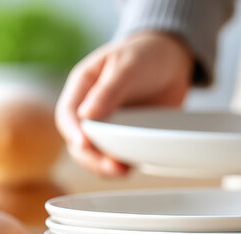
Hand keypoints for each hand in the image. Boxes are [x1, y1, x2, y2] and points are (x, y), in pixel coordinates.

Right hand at [55, 31, 194, 175]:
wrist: (172, 60)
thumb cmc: (145, 54)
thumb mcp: (127, 66)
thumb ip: (108, 90)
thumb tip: (86, 115)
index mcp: (82, 87)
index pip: (68, 115)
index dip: (73, 132)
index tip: (84, 145)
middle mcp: (90, 110)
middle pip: (79, 142)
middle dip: (92, 157)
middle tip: (113, 166)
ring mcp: (108, 125)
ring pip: (97, 154)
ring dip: (106, 167)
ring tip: (125, 171)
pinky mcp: (126, 136)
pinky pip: (118, 156)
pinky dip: (123, 165)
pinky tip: (134, 167)